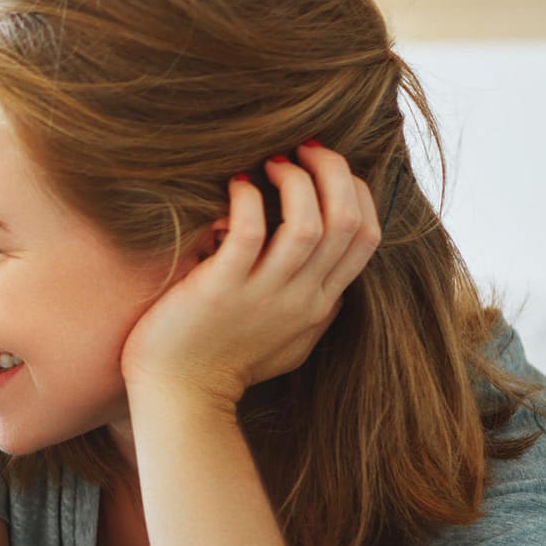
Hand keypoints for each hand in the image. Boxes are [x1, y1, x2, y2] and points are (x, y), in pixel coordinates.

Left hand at [120, 142, 382, 407]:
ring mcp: (263, 294)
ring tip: (270, 162)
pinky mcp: (220, 289)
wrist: (180, 398)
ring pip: (310, 223)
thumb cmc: (224, 366)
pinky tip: (235, 186)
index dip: (357, 192)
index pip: (365, 237)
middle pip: (348, 222)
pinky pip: (250, 231)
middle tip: (304, 148)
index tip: (329, 170)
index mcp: (320, 304)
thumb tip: (328, 282)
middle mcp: (301, 298)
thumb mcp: (288, 341)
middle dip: (333, 172)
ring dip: (295, 180)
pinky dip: (248, 199)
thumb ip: (312, 310)